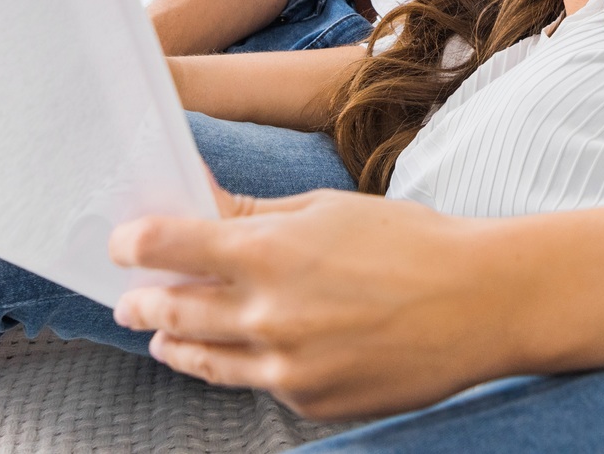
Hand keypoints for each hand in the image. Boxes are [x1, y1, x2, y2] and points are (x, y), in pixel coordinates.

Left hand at [109, 186, 523, 420]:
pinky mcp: (310, 402)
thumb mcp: (327, 209)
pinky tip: (246, 353)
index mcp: (268, 254)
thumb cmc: (410, 242)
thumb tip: (201, 201)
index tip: (123, 243)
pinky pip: (258, 385)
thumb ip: (255, 215)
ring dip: (175, 345)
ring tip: (164, 337)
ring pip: (204, 361)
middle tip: (132, 298)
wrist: (480, 304)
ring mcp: (287, 368)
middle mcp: (268, 316)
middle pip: (173, 312)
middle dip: (144, 302)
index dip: (134, 243)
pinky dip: (244, 366)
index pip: (168, 247)